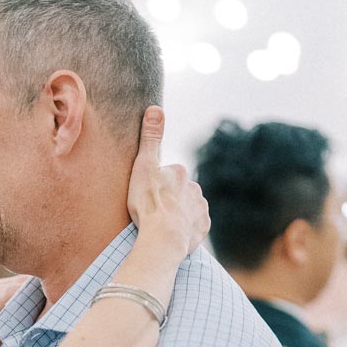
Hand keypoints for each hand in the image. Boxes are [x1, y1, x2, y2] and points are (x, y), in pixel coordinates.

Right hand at [126, 106, 209, 258]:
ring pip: (188, 208)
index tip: (147, 196)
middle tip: (153, 213)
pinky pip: (194, 227)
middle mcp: (195, 188)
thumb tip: (156, 107)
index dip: (156, 186)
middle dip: (170, 199)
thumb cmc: (150, 202)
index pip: (167, 175)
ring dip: (178, 214)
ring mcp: (200, 208)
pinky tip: (174, 235)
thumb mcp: (144, 166)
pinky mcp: (202, 228)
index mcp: (179, 173)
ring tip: (162, 227)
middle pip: (179, 191)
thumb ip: (151, 138)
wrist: (164, 238)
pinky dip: (186, 230)